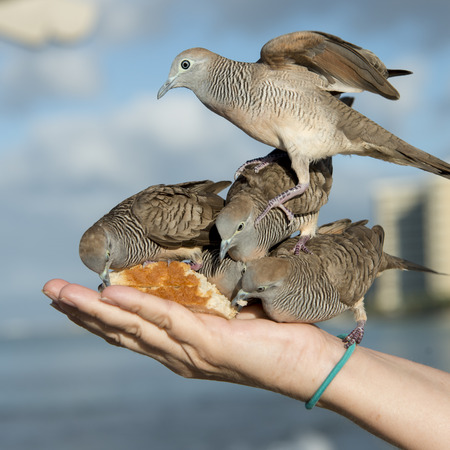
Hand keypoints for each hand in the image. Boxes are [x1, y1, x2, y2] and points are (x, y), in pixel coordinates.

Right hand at [42, 279, 346, 400]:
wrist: (306, 363)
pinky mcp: (209, 344)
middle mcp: (177, 355)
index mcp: (180, 348)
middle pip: (120, 332)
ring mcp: (190, 352)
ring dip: (95, 310)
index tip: (72, 300)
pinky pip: (166, 322)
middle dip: (82, 313)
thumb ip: (205, 303)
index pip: (131, 332)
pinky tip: (112, 296)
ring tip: (63, 294)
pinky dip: (137, 308)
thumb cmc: (271, 335)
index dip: (98, 317)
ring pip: (133, 328)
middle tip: (50, 292)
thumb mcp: (228, 314)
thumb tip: (192, 277)